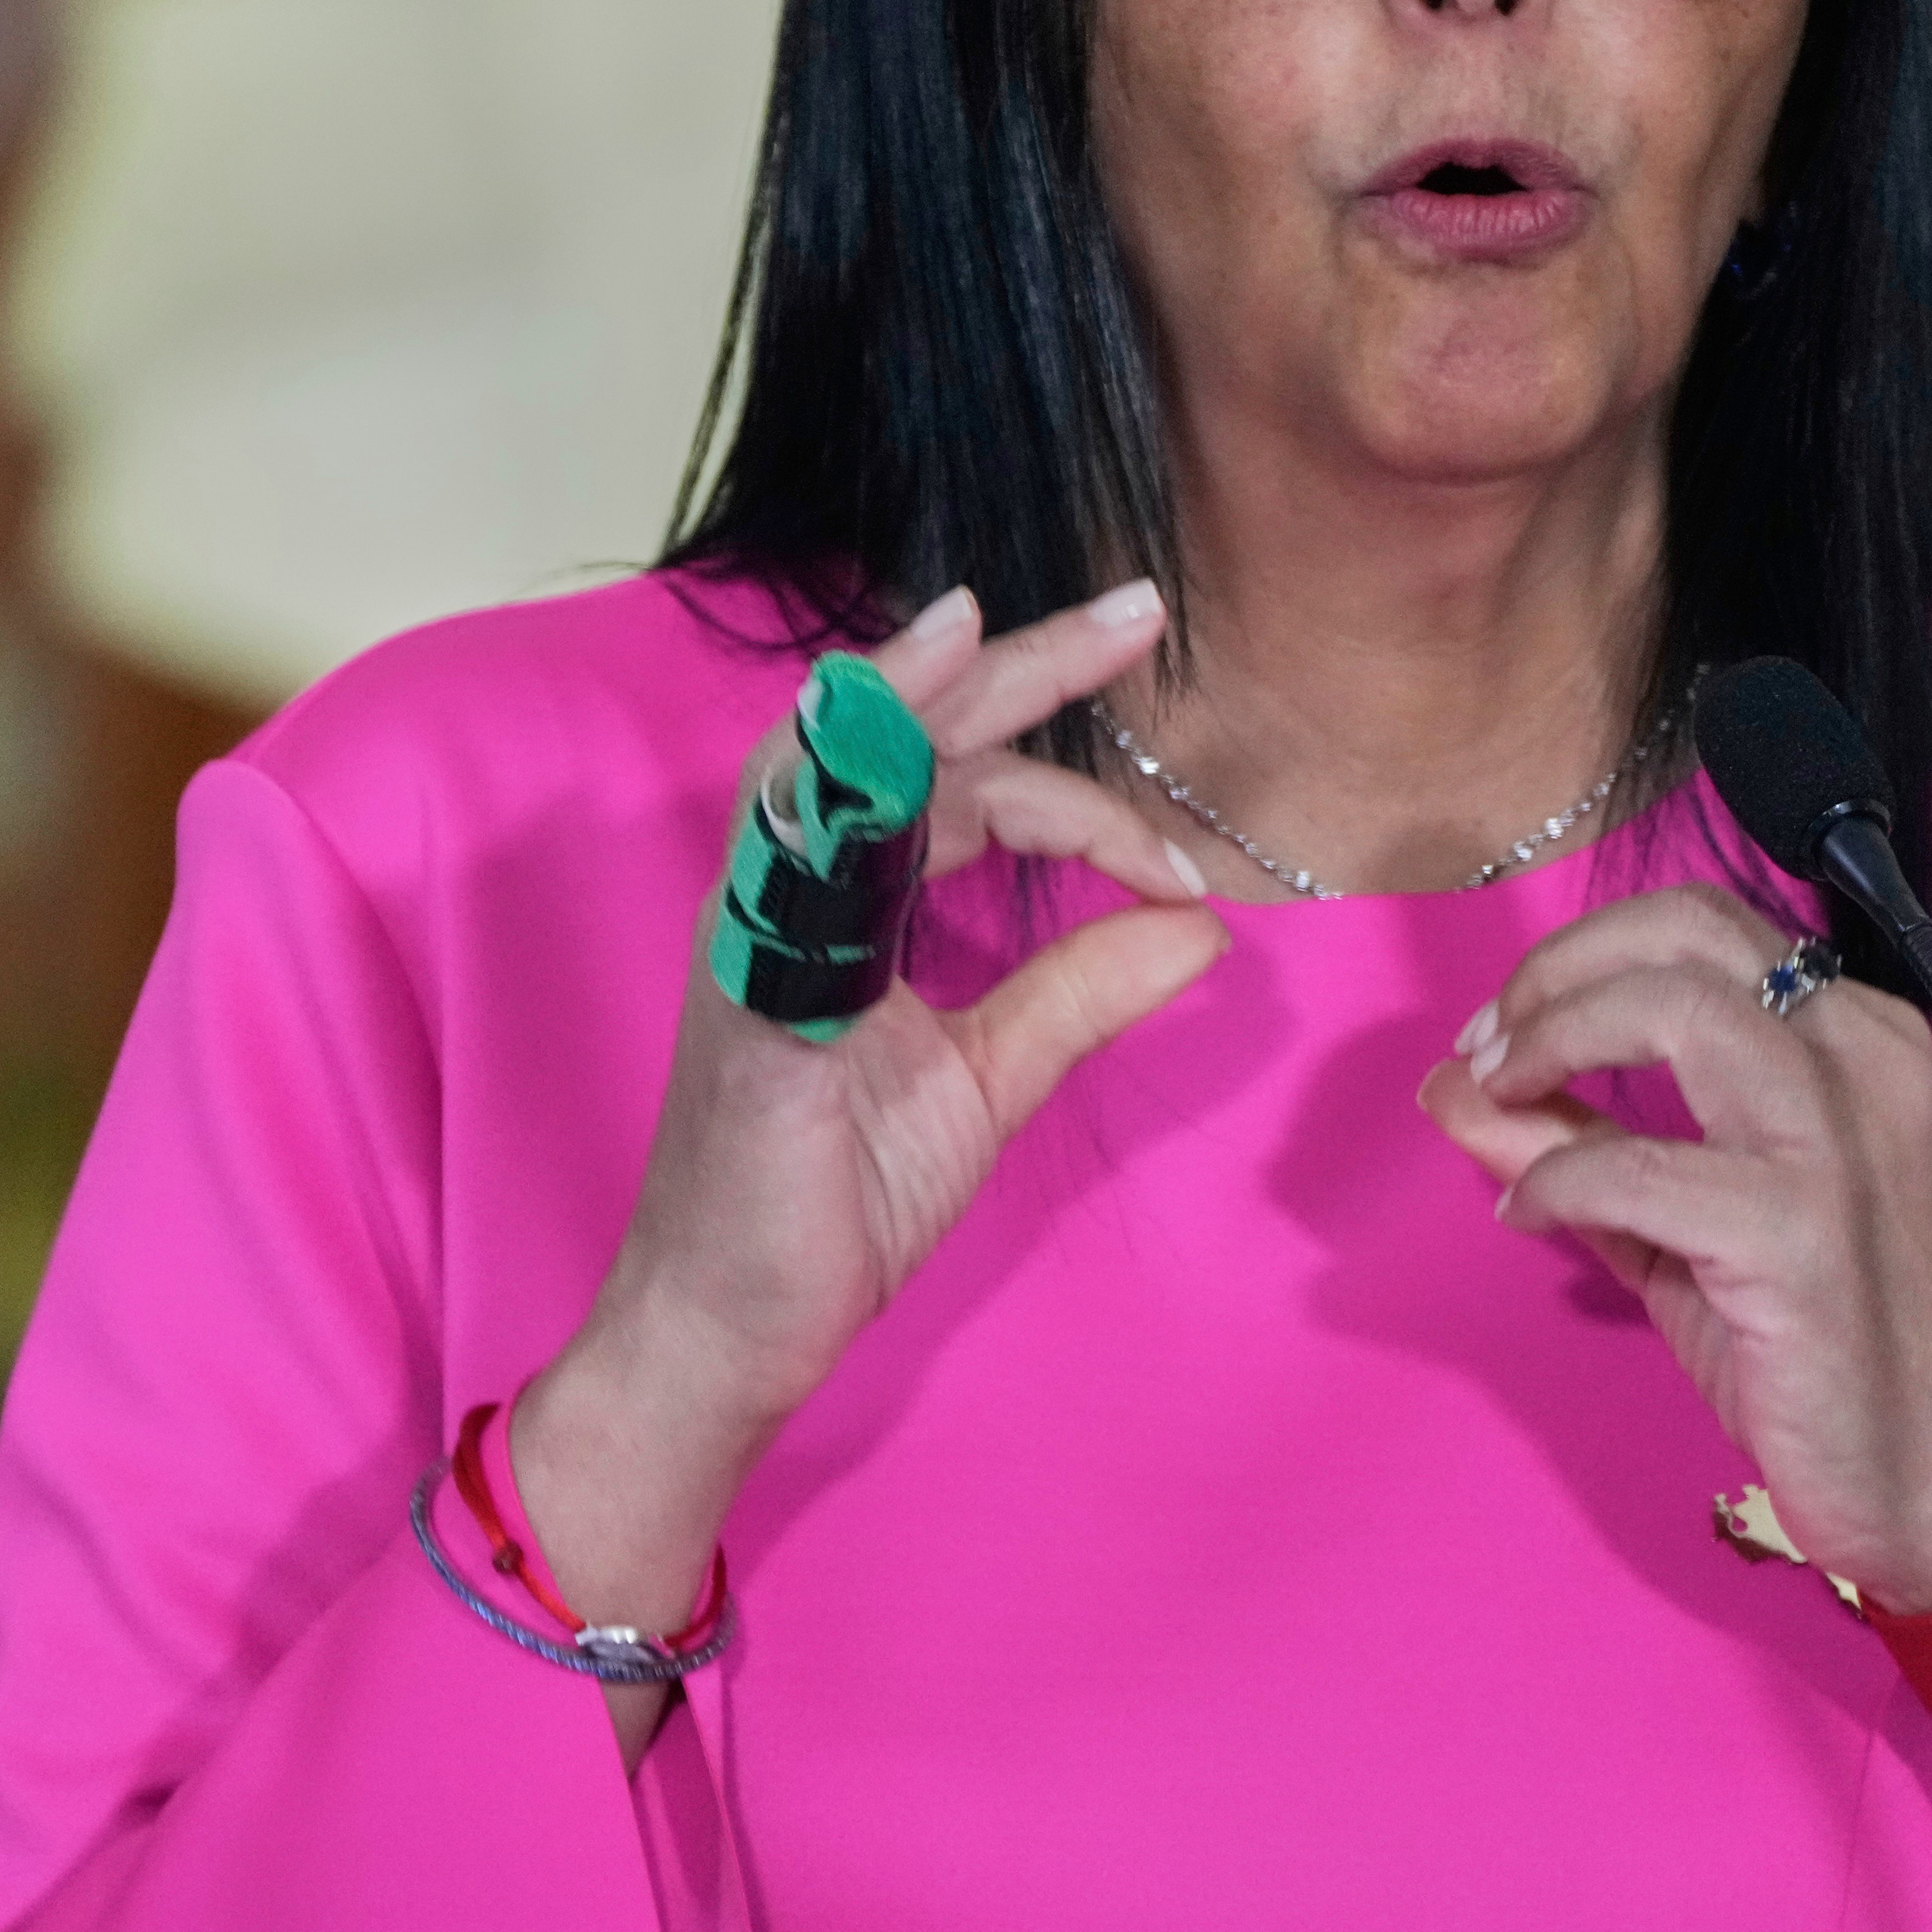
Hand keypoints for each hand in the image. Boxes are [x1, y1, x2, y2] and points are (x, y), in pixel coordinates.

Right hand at [514, 583, 1228, 1656]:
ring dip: (909, 695)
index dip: (1085, 805)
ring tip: (984, 622)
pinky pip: (778, 878)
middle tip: (1136, 608)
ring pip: (827, 771)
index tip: (1184, 859)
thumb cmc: (833, 1197)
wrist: (730, 1323)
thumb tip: (1202, 929)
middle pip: (903, 738)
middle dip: (1017, 665)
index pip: (971, 789)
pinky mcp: (746, 1004)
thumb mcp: (989, 1077)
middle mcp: (795, 895)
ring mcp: (756, 938)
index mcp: (851, 902)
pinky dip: (824, 800)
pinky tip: (877, 746)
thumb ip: (1080, 993)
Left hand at [1415, 884, 1931, 1615]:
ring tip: (1499, 1097)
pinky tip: (1524, 1215)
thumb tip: (1451, 1080)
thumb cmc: (1820, 1344)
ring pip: (1673, 1007)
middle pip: (1684, 933)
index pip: (1701, 924)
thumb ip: (1576, 1139)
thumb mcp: (1677, 1221)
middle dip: (1558, 972)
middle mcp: (1861, 1061)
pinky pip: (1638, 1166)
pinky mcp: (1801, 1236)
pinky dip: (1555, 1179)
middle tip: (1492, 1048)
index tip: (1506, 1023)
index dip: (1580, 956)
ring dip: (1554, 1037)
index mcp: (1856, 1037)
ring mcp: (1839, 1144)